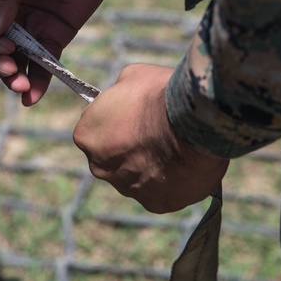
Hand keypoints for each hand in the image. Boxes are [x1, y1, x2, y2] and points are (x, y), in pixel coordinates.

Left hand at [73, 64, 227, 213]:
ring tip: (177, 147)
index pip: (95, 129)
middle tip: (157, 132)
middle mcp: (100, 167)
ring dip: (152, 165)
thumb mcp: (132, 77)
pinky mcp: (156, 203)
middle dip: (131, 147)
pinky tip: (185, 165)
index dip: (116, 120)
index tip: (135, 114)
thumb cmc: (160, 96)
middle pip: (114, 157)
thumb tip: (126, 97)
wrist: (193, 126)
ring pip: (138, 176)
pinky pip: (161, 191)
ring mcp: (128, 189)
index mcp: (87, 136)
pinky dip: (172, 182)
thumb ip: (121, 92)